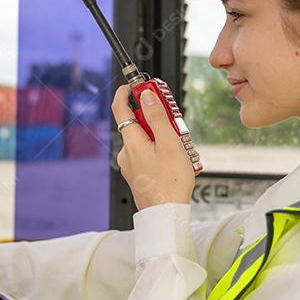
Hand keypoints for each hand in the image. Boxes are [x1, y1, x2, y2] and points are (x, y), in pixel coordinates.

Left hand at [112, 85, 195, 210]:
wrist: (166, 215)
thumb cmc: (170, 183)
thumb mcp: (169, 144)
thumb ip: (157, 117)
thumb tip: (146, 95)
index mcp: (132, 142)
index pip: (120, 107)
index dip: (126, 92)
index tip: (137, 84)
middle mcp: (126, 152)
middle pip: (138, 123)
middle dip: (155, 118)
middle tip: (174, 121)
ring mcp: (130, 164)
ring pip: (144, 139)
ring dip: (161, 136)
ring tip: (180, 147)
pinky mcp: (137, 174)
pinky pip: (146, 153)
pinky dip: (159, 150)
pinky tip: (174, 160)